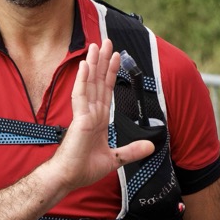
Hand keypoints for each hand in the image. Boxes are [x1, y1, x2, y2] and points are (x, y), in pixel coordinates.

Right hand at [50, 39, 153, 193]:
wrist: (68, 178)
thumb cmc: (82, 169)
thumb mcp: (114, 159)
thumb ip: (131, 151)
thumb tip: (151, 147)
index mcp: (97, 120)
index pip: (106, 91)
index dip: (111, 73)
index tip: (116, 57)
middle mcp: (90, 113)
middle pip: (98, 82)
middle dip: (103, 61)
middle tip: (107, 41)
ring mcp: (84, 114)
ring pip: (90, 83)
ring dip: (94, 64)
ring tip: (96, 45)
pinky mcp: (80, 120)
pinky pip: (81, 96)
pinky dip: (83, 80)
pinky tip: (86, 65)